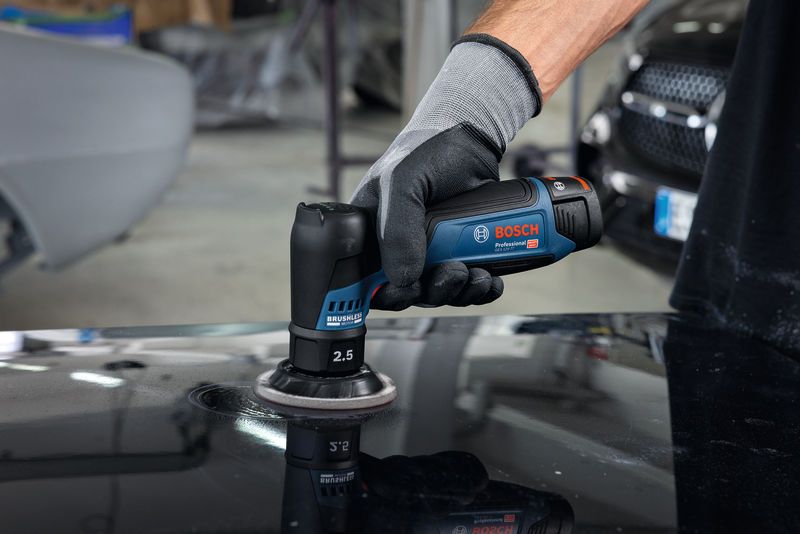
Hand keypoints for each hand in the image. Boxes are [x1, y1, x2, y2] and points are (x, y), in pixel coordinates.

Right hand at [351, 35, 541, 310]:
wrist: (473, 140)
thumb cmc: (426, 152)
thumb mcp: (402, 183)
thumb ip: (397, 231)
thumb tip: (403, 279)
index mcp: (370, 234)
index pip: (367, 282)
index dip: (386, 295)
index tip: (407, 292)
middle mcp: (399, 248)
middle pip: (409, 292)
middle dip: (433, 292)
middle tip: (453, 273)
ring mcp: (431, 253)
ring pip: (441, 291)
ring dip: (460, 292)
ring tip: (478, 275)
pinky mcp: (461, 253)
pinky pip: (468, 285)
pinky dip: (481, 289)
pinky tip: (491, 280)